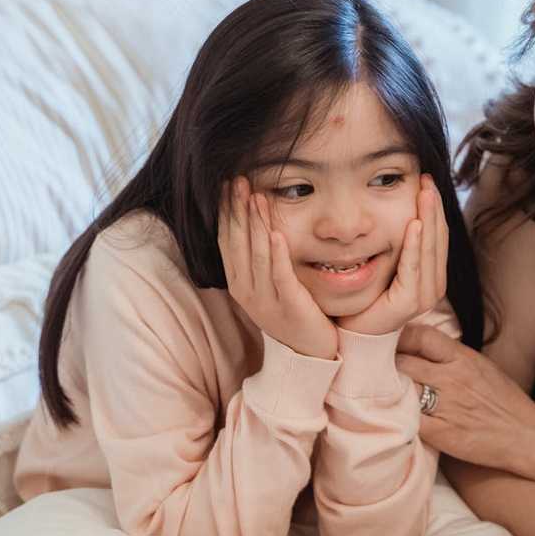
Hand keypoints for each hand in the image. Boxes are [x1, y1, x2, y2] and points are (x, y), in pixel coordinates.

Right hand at [218, 176, 338, 359]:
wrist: (308, 356)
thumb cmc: (292, 314)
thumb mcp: (269, 286)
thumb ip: (260, 261)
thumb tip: (256, 226)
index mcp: (239, 284)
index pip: (226, 241)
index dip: (226, 212)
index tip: (227, 185)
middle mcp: (246, 291)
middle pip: (237, 243)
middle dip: (237, 210)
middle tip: (238, 180)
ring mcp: (265, 299)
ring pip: (256, 254)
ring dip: (256, 223)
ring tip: (257, 196)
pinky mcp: (289, 305)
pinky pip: (280, 275)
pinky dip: (277, 252)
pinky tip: (276, 232)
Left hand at [338, 174, 447, 335]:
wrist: (353, 330)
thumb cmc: (367, 295)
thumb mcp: (388, 262)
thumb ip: (399, 243)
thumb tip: (402, 208)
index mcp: (432, 274)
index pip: (438, 234)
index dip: (434, 206)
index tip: (426, 180)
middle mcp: (434, 284)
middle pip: (438, 237)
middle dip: (433, 206)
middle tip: (426, 179)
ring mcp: (425, 295)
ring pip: (429, 249)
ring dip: (428, 218)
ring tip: (424, 193)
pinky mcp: (410, 302)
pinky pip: (414, 267)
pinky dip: (414, 245)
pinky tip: (414, 224)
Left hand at [395, 324, 534, 475]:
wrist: (525, 437)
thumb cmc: (505, 401)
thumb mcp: (482, 366)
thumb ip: (452, 355)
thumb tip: (421, 345)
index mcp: (463, 358)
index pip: (421, 336)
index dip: (400, 337)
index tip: (389, 342)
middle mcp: (452, 379)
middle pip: (403, 362)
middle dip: (386, 364)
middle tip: (376, 368)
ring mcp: (445, 406)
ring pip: (400, 390)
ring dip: (389, 390)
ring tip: (382, 392)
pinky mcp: (440, 433)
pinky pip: (407, 419)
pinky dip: (398, 416)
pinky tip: (396, 415)